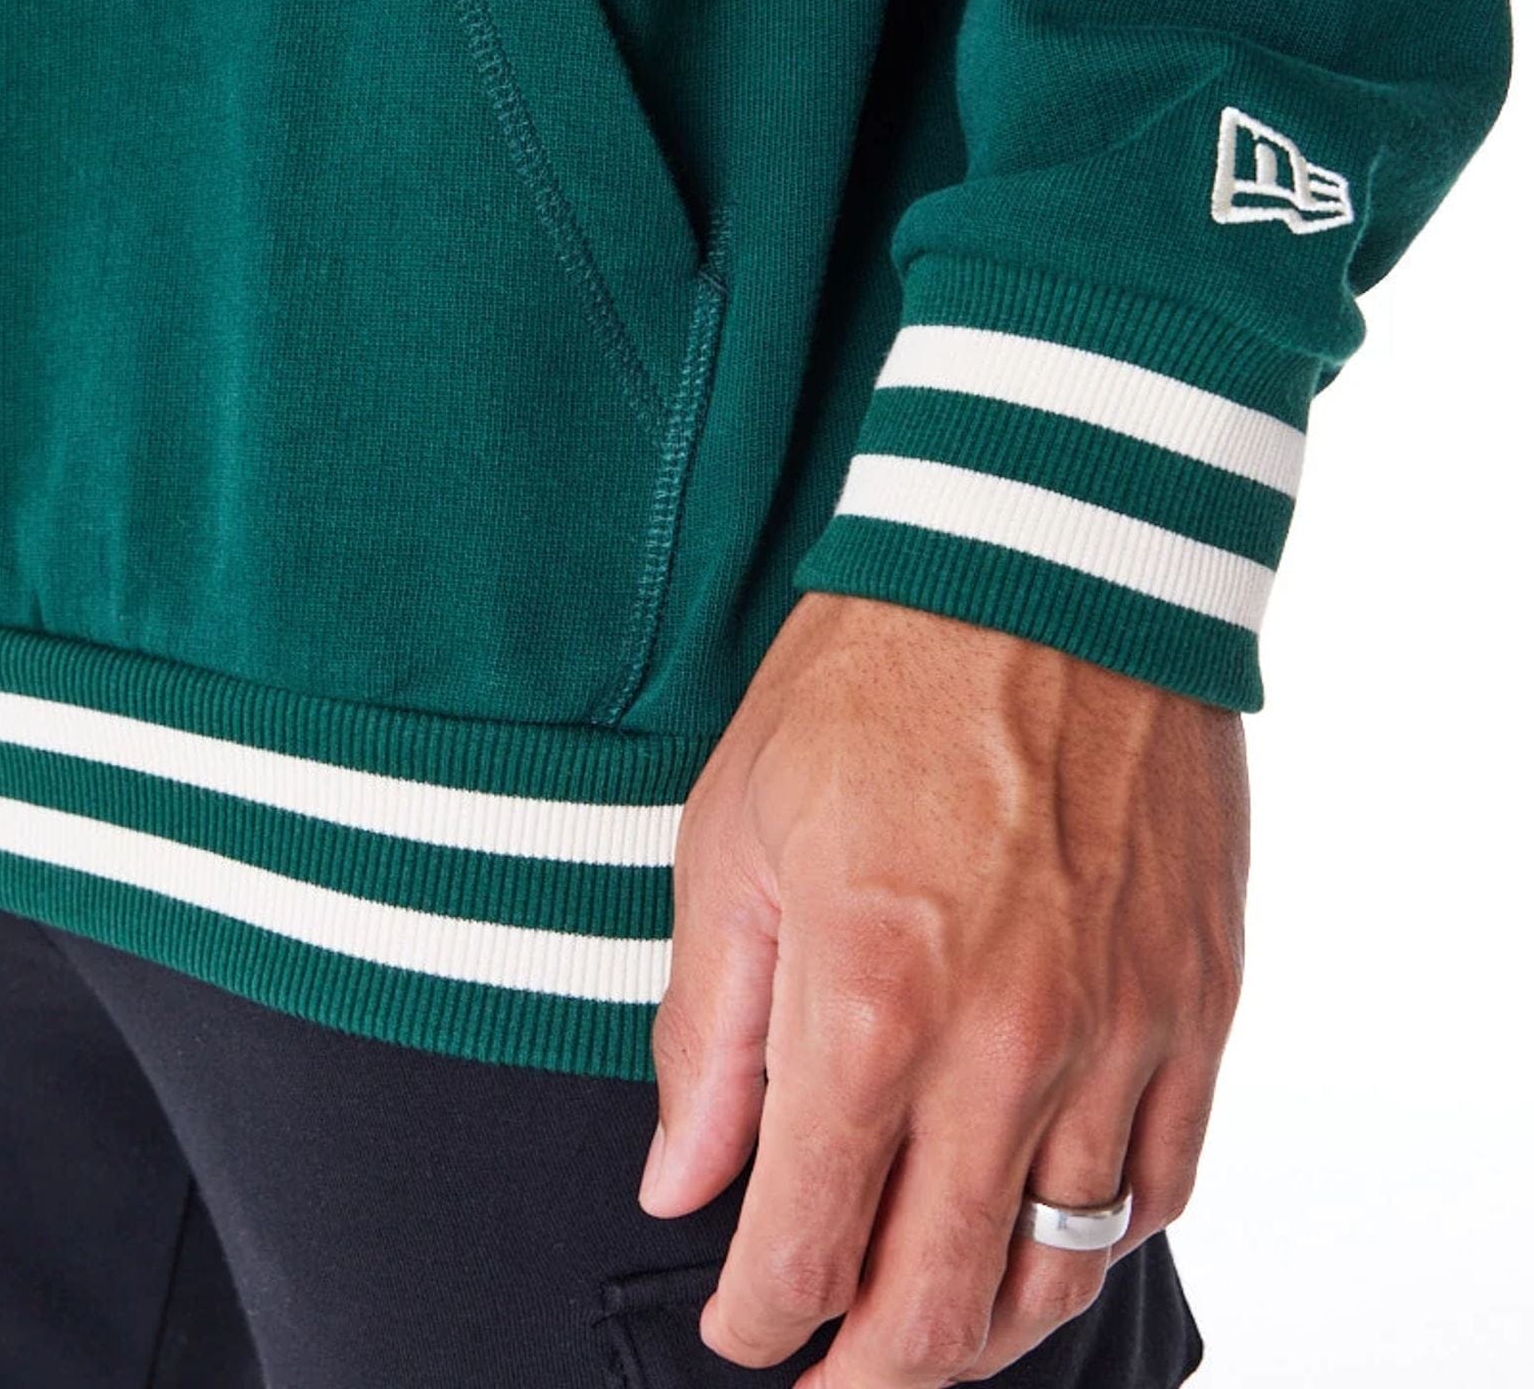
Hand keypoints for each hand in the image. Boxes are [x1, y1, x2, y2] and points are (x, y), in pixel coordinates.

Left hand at [640, 592, 1247, 1385]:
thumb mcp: (734, 840)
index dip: (758, 1317)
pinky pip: (1163, 1180)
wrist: (1040, 570)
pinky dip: (1094, 1238)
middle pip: (938, 1300)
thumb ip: (708, 1034)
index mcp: (868, 1001)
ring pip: (1058, 1265)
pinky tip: (1043, 1231)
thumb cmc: (869, 684)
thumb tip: (681, 1181)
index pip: (806, 1245)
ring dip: (982, 1326)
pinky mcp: (1196, 998)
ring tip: (928, 1332)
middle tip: (824, 1382)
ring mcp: (1120, 1028)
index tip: (737, 1321)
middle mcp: (1007, 1042)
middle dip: (865, 1372)